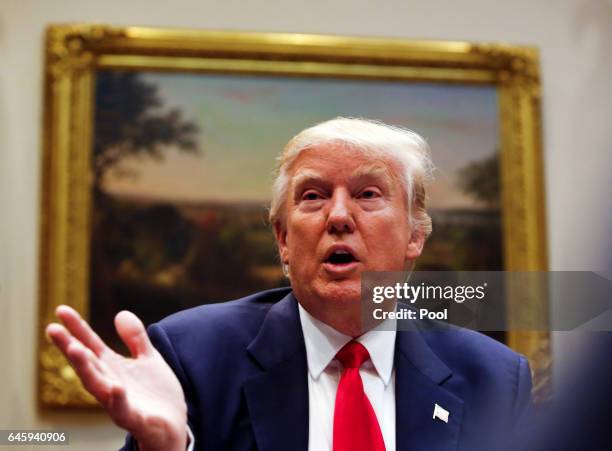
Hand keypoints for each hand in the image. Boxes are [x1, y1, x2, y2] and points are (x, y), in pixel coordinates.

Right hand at [46, 306, 187, 450]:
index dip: (77, 328)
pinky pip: (124, 410)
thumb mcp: (148, 359)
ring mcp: (121, 403)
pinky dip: (118, 400)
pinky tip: (116, 388)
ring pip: (98, 386)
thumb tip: (120, 313)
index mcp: (113, 369)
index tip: (61, 310)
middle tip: (53, 329)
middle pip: (87, 364)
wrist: (174, 427)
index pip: (90, 345)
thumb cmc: (155, 394)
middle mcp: (110, 384)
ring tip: (76, 349)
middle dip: (70, 347)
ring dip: (86, 369)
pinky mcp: (136, 419)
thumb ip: (135, 339)